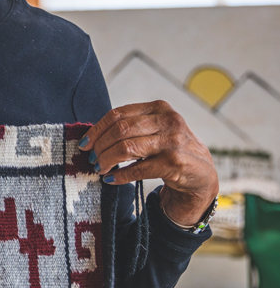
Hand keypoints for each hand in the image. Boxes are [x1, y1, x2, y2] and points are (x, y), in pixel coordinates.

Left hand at [79, 100, 218, 225]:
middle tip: (92, 159)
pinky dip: (120, 175)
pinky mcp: (174, 164)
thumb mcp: (156, 130)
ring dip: (107, 160)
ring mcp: (173, 142)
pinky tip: (111, 179)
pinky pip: (138, 169)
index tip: (84, 143)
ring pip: (127, 148)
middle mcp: (168, 121)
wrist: (202, 174)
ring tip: (100, 169)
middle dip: (100, 146)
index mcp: (159, 108)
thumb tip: (93, 136)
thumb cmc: (171, 150)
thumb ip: (132, 127)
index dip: (97, 129)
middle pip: (120, 130)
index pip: (119, 114)